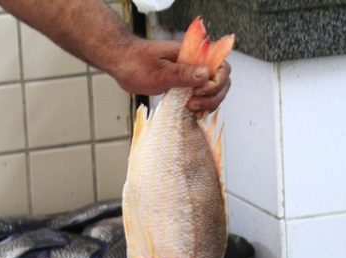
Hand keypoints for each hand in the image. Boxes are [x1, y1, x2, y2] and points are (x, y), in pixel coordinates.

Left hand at [111, 38, 231, 112]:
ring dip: (208, 104)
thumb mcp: (159, 71)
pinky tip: (193, 114)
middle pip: (222, 81)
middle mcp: (196, 65)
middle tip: (193, 104)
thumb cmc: (136, 62)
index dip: (216, 82)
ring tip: (192, 110)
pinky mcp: (185, 86)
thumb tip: (206, 74)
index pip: (221, 67)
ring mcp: (191, 76)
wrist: (122, 63)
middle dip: (213, 97)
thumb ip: (183, 73)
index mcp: (192, 55)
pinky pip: (202, 97)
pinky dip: (202, 107)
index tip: (199, 92)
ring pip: (213, 91)